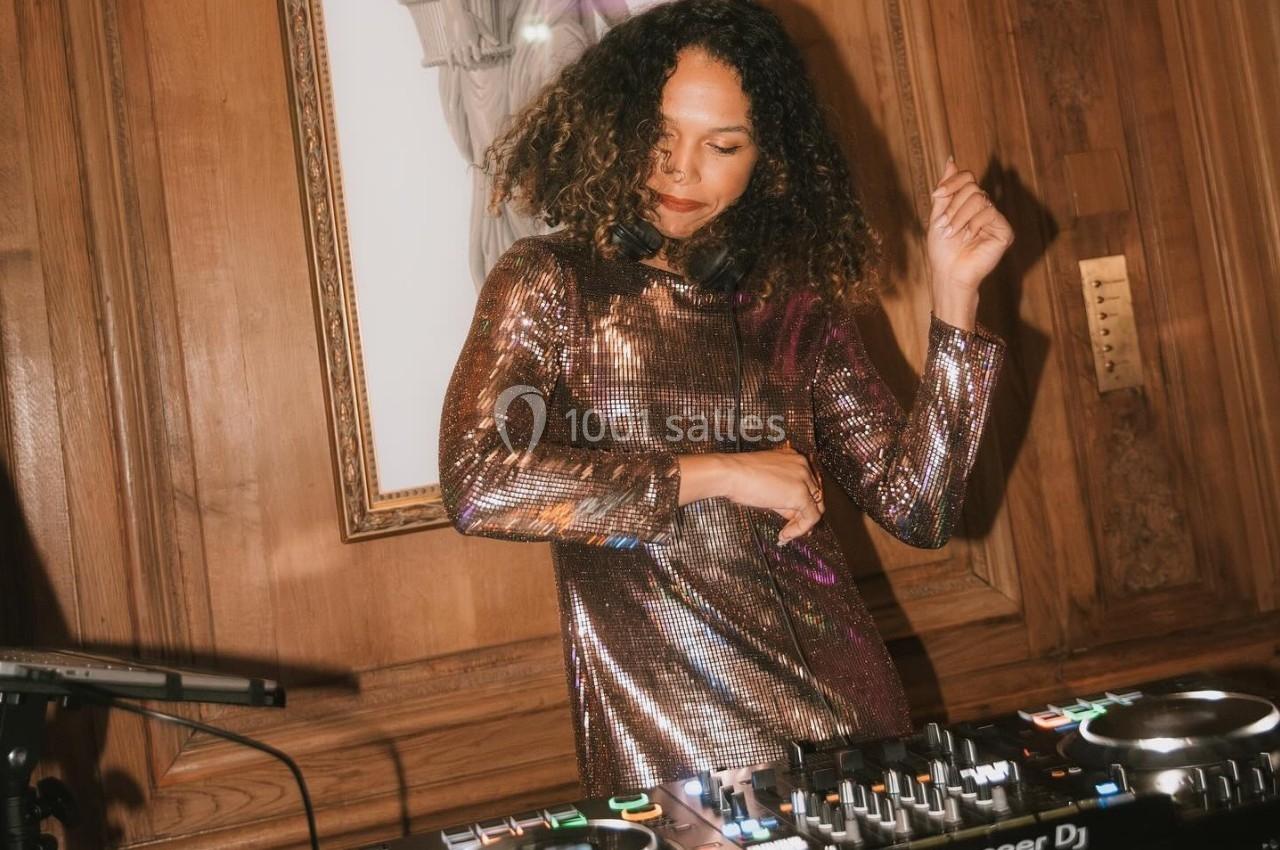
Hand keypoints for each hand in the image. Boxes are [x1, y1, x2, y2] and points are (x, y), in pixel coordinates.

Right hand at [443, 0, 497, 67]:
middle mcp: (464, 45)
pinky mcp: (450, 44)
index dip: (479, 61)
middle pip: (468, 60)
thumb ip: (489, 36)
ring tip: (466, 68)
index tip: (480, 62)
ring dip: (463, 65)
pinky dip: (451, 63)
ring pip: (459, 59)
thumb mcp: (481, 27)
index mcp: (473, 41)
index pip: (477, 56)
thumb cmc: (470, 19)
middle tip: (474, 69)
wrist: (456, 13)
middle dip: (471, 66)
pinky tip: (453, 70)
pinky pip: (449, 56)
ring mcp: (456, 45)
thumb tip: (498, 43)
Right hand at [721, 444, 825, 544]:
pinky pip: (811, 517)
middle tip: (791, 528)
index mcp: (794, 458)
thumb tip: (791, 512)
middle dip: (802, 514)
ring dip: (802, 524)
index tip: (795, 516)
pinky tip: (785, 534)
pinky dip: (800, 529)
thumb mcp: (767, 482)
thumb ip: (782, 495)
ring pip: (815, 507)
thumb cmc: (739, 475)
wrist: (730, 473)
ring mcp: (803, 479)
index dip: (802, 503)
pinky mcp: (801, 494)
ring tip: (787, 534)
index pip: (808, 484)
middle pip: (814, 495)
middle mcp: (802, 465)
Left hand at [926, 156, 1014, 297]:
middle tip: (945, 226)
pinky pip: (989, 213)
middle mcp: (985, 208)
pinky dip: (973, 224)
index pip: (967, 177)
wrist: (948, 273)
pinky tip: (969, 238)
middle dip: (953, 206)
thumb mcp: (938, 215)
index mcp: (969, 203)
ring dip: (960, 216)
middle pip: (972, 187)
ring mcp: (995, 219)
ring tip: (953, 233)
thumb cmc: (942, 249)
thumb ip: (946, 190)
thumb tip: (951, 160)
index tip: (936, 194)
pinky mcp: (1004, 230)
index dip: (952, 182)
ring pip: (979, 198)